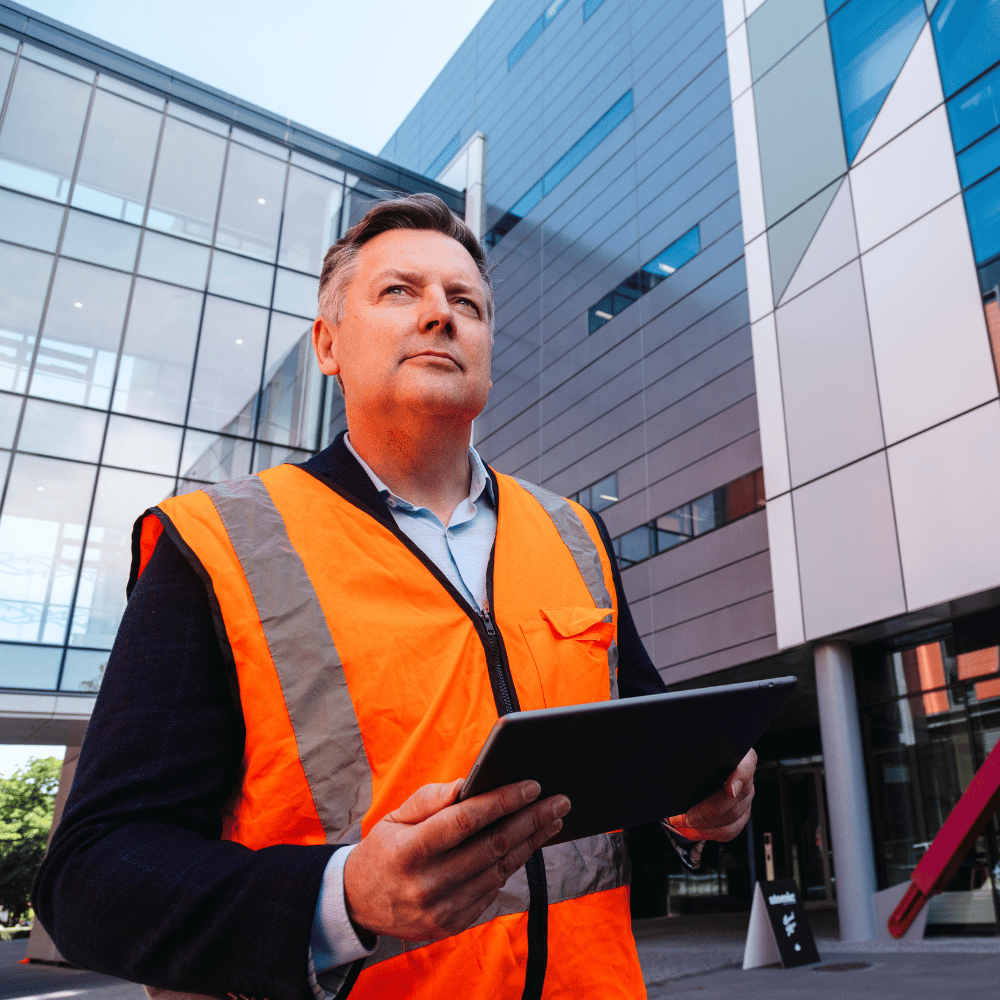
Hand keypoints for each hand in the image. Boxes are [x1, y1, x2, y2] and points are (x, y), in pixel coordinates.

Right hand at [343, 778, 568, 941]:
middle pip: (492, 846)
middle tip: (558, 801)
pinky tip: (527, 845)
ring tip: (552, 820)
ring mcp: (441, 909)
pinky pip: (492, 891)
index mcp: (410, 851)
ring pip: (499, 870)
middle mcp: (427, 884)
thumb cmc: (383, 849)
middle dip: (531, 820)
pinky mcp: (451, 925)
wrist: (358, 904)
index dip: (502, 801)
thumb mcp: (395, 817)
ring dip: (531, 842)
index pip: (465, 821)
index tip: (531, 785)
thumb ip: (430, 799)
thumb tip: (468, 783)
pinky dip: (512, 865)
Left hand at [668, 748, 756, 841]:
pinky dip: (706, 833)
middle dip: (708, 812)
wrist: (702, 764)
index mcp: (741, 758)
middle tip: (687, 817)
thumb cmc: (698, 755)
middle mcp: (746, 780)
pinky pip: (728, 831)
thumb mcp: (696, 751)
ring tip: (681, 824)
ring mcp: (744, 799)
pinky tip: (689, 830)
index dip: (739, 779)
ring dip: (704, 826)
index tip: (729, 789)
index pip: (745, 768)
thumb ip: (693, 758)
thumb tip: (680, 768)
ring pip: (732, 819)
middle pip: (735, 800)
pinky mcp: (740, 815)